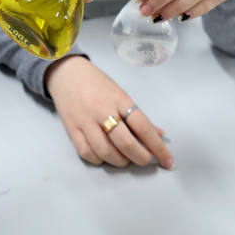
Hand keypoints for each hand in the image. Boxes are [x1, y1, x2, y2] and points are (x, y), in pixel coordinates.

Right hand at [45, 56, 173, 168]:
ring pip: (105, 151)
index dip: (157, 147)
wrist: (65, 73)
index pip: (142, 126)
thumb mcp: (120, 93)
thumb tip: (159, 135)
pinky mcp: (71, 129)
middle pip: (125, 142)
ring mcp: (85, 120)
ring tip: (126, 158)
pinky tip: (105, 156)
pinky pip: (86, 152)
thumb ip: (137, 116)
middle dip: (140, 157)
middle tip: (145, 160)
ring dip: (120, 161)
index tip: (168, 161)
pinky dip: (99, 159)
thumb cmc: (96, 82)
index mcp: (118, 99)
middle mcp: (102, 110)